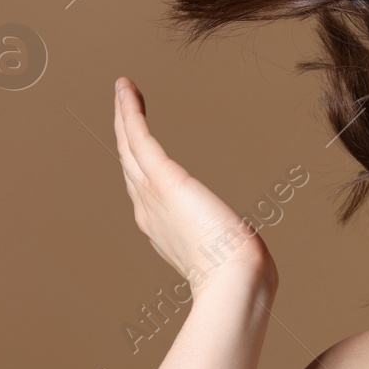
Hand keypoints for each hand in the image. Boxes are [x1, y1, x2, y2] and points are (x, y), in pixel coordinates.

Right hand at [112, 76, 276, 298]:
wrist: (234, 279)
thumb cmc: (239, 273)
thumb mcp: (227, 255)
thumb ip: (227, 245)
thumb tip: (245, 248)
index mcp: (163, 228)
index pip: (145, 189)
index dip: (139, 165)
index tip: (139, 147)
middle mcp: (149, 210)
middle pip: (130, 164)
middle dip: (126, 134)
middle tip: (124, 107)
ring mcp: (152, 194)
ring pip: (129, 147)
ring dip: (124, 116)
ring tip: (123, 90)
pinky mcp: (164, 179)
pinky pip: (139, 138)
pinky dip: (130, 112)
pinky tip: (127, 89)